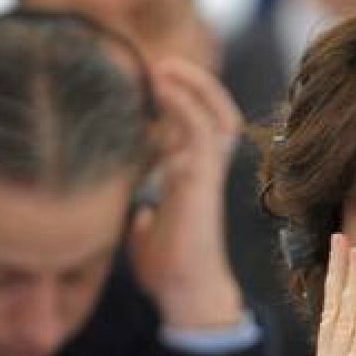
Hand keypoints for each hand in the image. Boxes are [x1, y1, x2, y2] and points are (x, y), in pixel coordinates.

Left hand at [129, 59, 244, 328]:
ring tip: (163, 66)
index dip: (182, 100)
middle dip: (198, 84)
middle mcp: (204, 170)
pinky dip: (184, 103)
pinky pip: (201, 130)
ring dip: (192, 85)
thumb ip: (146, 218)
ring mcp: (207, 173)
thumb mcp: (149, 235)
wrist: (185, 292)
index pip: (197, 126)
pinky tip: (162, 87)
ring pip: (215, 115)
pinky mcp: (202, 179)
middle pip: (218, 112)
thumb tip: (137, 215)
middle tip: (163, 63)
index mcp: (192, 177)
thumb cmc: (168, 268)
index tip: (152, 81)